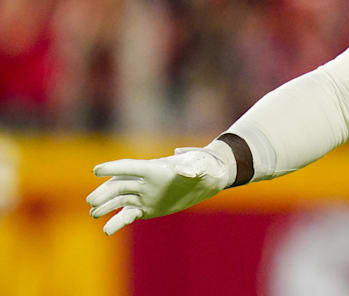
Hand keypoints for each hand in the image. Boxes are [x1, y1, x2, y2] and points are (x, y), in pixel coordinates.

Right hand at [86, 141, 234, 235]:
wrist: (207, 178)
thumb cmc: (204, 166)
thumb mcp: (201, 165)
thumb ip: (192, 168)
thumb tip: (187, 172)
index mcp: (154, 168)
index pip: (130, 167)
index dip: (114, 168)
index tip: (97, 170)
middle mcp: (145, 181)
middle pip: (120, 185)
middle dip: (105, 192)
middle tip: (92, 201)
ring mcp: (144, 195)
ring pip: (120, 200)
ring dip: (106, 206)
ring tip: (94, 214)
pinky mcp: (146, 208)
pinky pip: (128, 215)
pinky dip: (117, 222)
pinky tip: (107, 231)